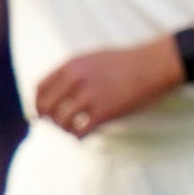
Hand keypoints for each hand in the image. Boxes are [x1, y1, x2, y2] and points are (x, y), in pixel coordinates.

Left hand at [32, 38, 185, 139]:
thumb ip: (72, 72)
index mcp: (71, 64)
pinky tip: (84, 135)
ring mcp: (89, 96)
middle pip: (45, 107)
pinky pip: (79, 131)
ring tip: (74, 129)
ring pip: (61, 122)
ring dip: (65, 129)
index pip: (40, 89)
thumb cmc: (126, 62)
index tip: (41, 113)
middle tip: (56, 124)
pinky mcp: (104, 112)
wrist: (156, 64)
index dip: (37, 104)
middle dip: (47, 119)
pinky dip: (78, 136)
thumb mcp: (93, 58)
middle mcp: (76, 79)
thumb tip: (55, 91)